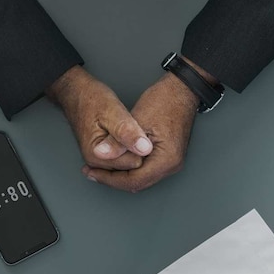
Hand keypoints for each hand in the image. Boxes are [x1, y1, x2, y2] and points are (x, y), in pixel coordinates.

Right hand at [47, 65, 152, 170]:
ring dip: (133, 149)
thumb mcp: (112, 111)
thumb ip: (127, 132)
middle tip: (131, 129)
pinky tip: (125, 137)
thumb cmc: (91, 100)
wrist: (76, 94)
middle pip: (132, 166)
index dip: (141, 146)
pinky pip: (125, 159)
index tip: (136, 130)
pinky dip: (128, 149)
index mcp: (97, 157)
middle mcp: (97, 164)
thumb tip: (144, 149)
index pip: (135, 163)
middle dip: (137, 150)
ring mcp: (99, 162)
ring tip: (127, 131)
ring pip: (130, 163)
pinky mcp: (103, 158)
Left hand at [82, 71, 198, 191]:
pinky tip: (117, 160)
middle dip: (113, 179)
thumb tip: (101, 154)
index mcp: (166, 160)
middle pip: (137, 183)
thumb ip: (118, 142)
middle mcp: (172, 166)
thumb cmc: (164, 101)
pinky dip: (130, 168)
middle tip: (92, 171)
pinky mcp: (168, 157)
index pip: (133, 181)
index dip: (109, 179)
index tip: (92, 172)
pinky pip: (146, 170)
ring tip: (100, 166)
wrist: (182, 90)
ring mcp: (172, 162)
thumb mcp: (136, 120)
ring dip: (121, 174)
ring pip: (141, 178)